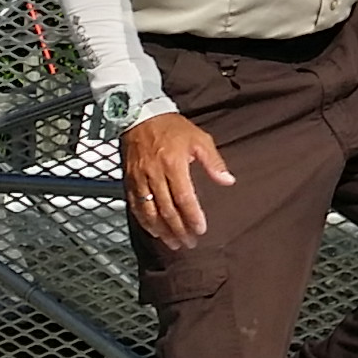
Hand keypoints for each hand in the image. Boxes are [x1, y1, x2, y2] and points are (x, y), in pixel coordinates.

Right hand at [122, 112, 233, 248]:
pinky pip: (135, 206)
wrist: (140, 115)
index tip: (200, 229)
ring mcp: (139, 179)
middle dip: (179, 229)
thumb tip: (228, 180)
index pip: (184, 198)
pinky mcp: (129, 180)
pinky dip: (144, 221)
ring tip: (173, 243)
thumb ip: (214, 162)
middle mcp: (154, 174)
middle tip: (189, 243)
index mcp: (173, 164)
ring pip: (149, 211)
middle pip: (167, 209)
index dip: (192, 216)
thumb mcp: (199, 139)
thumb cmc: (172, 127)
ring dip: (162, 230)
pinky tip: (154, 230)